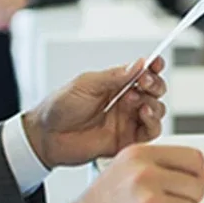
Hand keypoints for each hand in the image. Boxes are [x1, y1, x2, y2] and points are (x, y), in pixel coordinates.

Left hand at [24, 57, 167, 167]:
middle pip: (154, 90)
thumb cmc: (59, 107)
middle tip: (145, 82)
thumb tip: (137, 63)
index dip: (153, 66)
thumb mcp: (86, 84)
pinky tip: (144, 115)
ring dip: (154, 103)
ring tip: (137, 101)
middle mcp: (124, 101)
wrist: (46, 136)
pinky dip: (153, 123)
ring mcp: (126, 120)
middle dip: (155, 84)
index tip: (156, 62)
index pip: (142, 72)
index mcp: (115, 84)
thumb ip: (113, 76)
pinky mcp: (126, 140)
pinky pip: (150, 133)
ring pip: (157, 110)